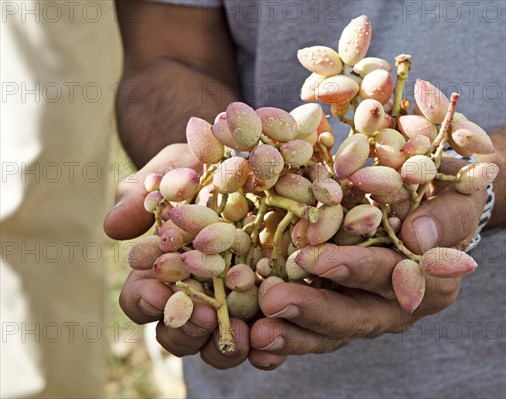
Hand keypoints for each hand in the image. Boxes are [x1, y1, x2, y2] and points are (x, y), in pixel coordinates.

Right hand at [104, 144, 284, 369]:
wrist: (249, 164)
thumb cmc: (203, 168)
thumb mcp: (175, 170)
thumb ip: (143, 194)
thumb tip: (112, 228)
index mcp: (163, 270)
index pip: (141, 296)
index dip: (144, 299)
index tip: (157, 291)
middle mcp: (193, 295)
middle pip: (176, 330)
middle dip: (185, 329)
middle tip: (205, 316)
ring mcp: (229, 307)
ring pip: (214, 345)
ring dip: (222, 345)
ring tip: (241, 334)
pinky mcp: (265, 308)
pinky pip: (261, 340)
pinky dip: (264, 347)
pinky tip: (271, 341)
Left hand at [250, 157, 486, 363]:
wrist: (430, 198)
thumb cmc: (444, 192)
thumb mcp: (458, 195)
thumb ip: (445, 216)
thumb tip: (419, 238)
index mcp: (432, 280)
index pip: (394, 277)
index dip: (361, 271)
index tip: (324, 261)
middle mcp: (398, 305)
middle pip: (356, 316)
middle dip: (315, 311)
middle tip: (275, 302)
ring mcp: (366, 310)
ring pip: (330, 332)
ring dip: (293, 332)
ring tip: (257, 333)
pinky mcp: (339, 307)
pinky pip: (311, 330)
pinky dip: (285, 336)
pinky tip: (255, 343)